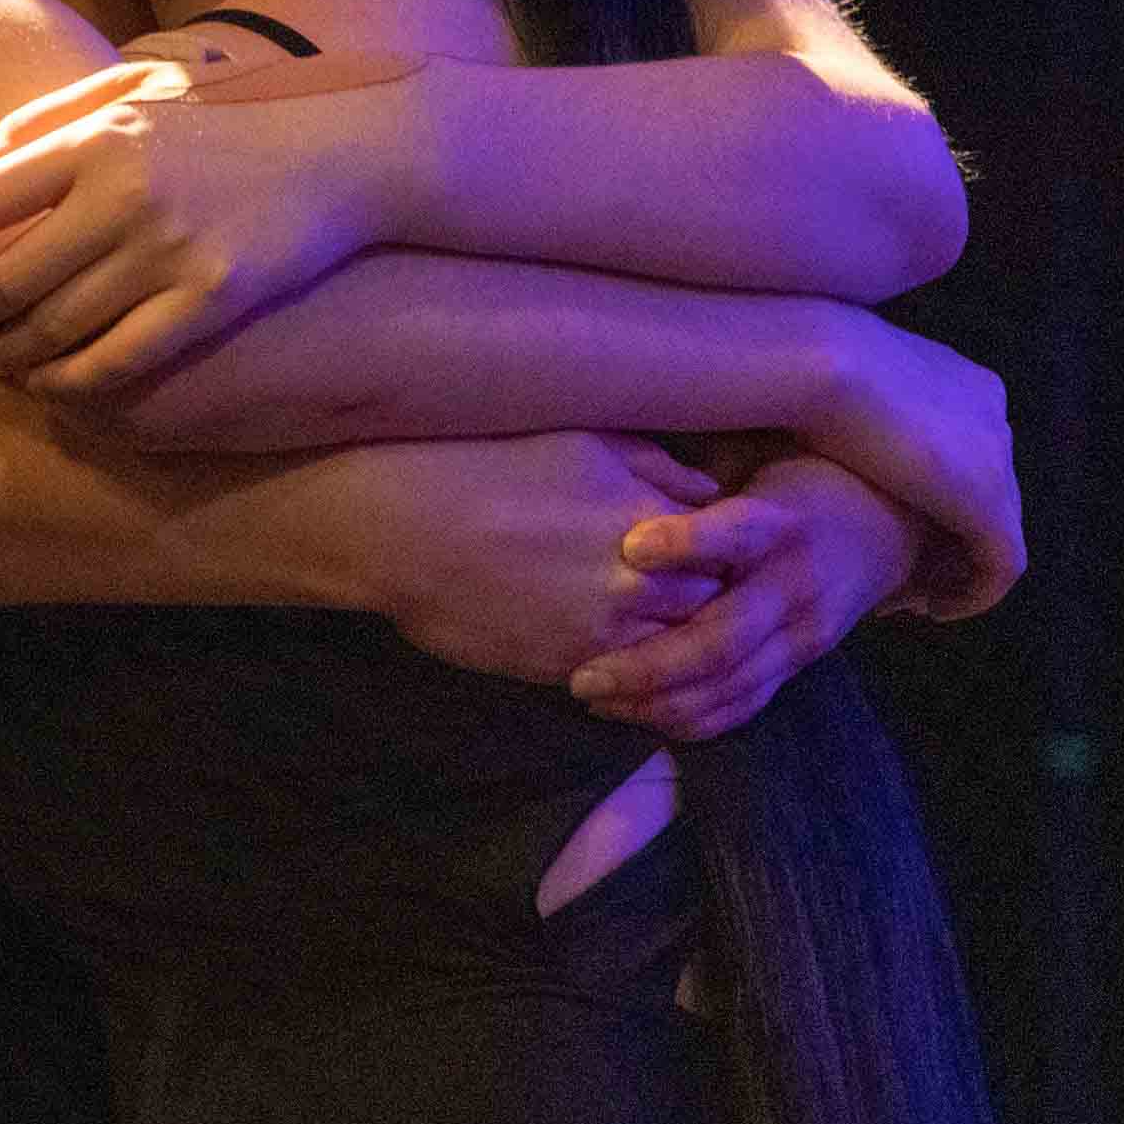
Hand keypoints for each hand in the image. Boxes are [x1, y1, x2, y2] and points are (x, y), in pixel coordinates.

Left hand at [0, 54, 405, 397]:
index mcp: (97, 137)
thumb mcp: (130, 95)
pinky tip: (50, 386)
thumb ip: (37, 127)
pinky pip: (119, 359)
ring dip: (12, 355)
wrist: (341, 149)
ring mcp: (171, 249)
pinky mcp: (212, 297)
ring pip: (58, 326)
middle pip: (10, 277)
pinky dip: (71, 382)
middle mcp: (125, 193)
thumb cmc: (221, 121)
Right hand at [324, 429, 725, 685]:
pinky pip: (628, 683)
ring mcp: (601, 631)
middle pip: (711, 606)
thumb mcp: (576, 440)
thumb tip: (705, 491)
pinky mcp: (564, 666)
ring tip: (655, 623)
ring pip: (674, 652)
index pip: (728, 551)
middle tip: (693, 588)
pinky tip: (618, 651)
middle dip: (707, 598)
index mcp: (648, 519)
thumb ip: (653, 464)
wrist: (396, 526)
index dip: (723, 550)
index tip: (713, 547)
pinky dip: (634, 671)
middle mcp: (637, 583)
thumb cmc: (480, 465)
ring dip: (672, 640)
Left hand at [571, 452, 925, 737]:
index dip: (686, 542)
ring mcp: (803, 634)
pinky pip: (746, 705)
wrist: (885, 525)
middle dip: (649, 665)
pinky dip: (693, 719)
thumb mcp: (758, 459)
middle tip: (583, 677)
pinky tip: (640, 716)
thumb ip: (692, 478)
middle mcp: (795, 585)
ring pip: (730, 685)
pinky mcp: (801, 664)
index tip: (629, 549)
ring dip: (659, 703)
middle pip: (724, 639)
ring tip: (596, 701)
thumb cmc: (794, 483)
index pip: (737, 534)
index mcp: (781, 525)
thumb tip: (614, 477)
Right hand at [795, 320, 1021, 618]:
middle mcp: (992, 416)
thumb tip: (799, 436)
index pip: (963, 445)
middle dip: (947, 531)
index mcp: (963, 381)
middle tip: (904, 565)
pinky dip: (972, 594)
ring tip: (911, 593)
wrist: (814, 365)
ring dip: (956, 565)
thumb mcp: (823, 387)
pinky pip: (999, 568)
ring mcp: (997, 461)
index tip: (889, 519)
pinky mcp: (990, 508)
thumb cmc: (795, 370)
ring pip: (994, 529)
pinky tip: (931, 609)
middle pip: (983, 487)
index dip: (929, 489)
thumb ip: (837, 412)